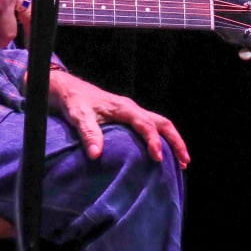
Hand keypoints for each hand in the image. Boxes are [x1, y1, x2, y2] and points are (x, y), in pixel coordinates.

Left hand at [47, 69, 190, 167]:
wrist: (65, 88)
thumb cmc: (73, 100)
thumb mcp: (77, 115)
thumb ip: (88, 133)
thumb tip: (96, 155)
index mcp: (123, 107)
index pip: (146, 125)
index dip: (154, 141)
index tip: (158, 158)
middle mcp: (131, 108)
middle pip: (162, 123)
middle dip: (176, 141)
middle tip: (185, 162)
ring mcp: (130, 112)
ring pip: (159, 124)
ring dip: (171, 140)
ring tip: (182, 162)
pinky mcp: (126, 116)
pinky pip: (150, 126)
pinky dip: (160, 139)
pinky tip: (162, 153)